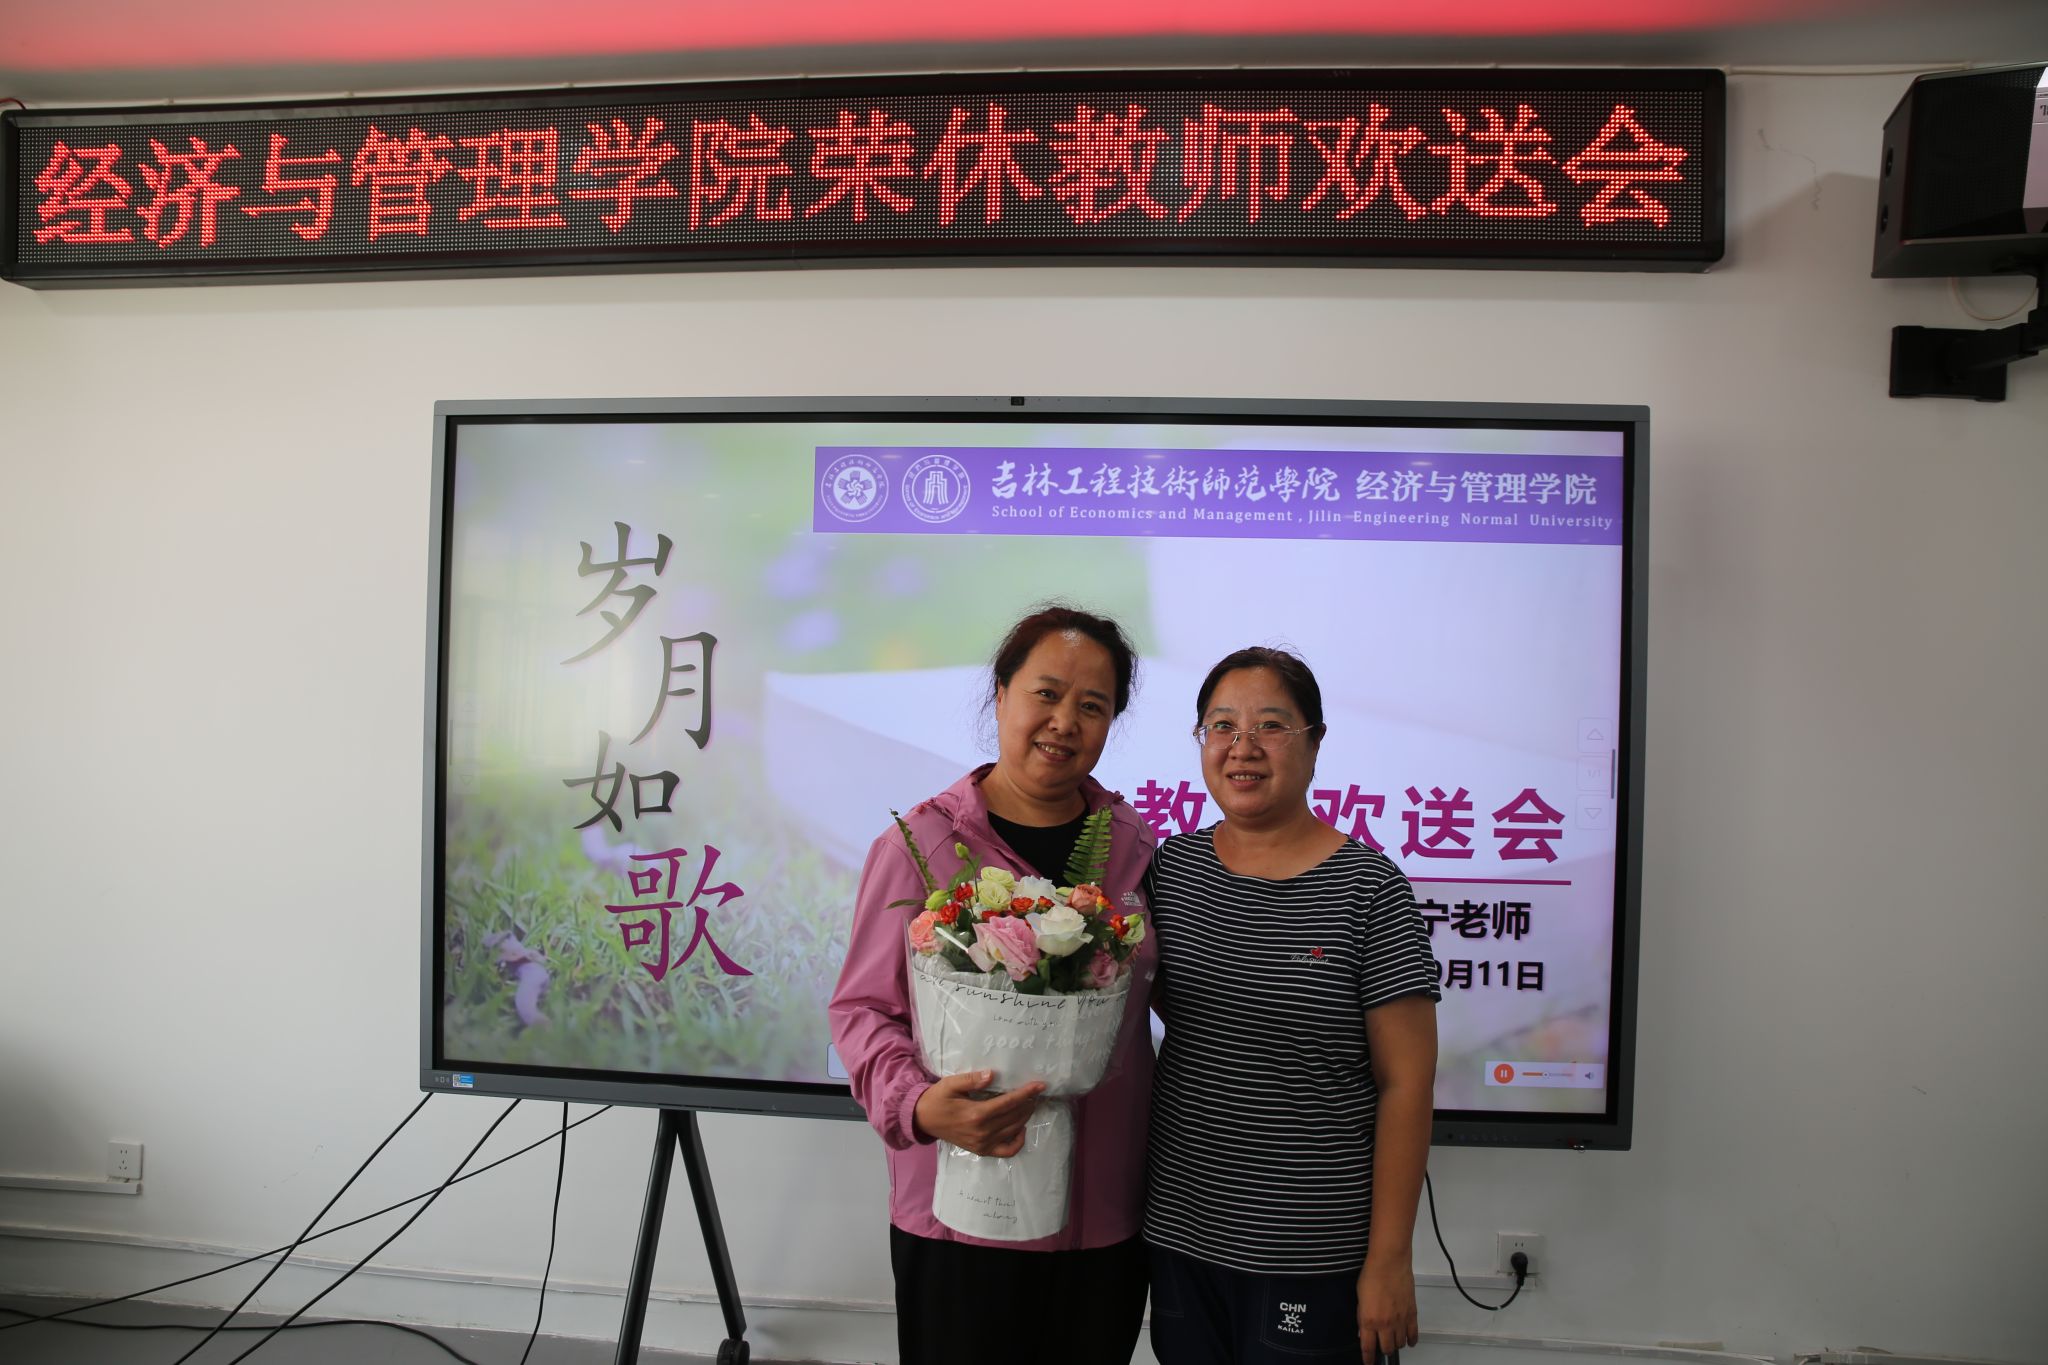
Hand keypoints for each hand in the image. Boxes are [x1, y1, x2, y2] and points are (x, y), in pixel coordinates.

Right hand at [913, 1070, 1045, 1156]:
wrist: (923, 1119)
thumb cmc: (938, 1098)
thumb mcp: (951, 1084)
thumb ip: (971, 1080)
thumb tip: (992, 1075)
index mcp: (976, 1114)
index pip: (1008, 1103)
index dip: (1026, 1094)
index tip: (1040, 1086)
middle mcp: (982, 1132)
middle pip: (1014, 1117)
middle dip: (1028, 1103)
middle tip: (1035, 1092)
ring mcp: (983, 1144)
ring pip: (1014, 1131)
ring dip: (1025, 1117)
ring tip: (1030, 1104)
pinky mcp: (981, 1150)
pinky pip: (1007, 1151)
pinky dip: (1018, 1141)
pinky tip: (1021, 1128)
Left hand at [1357, 1255, 1417, 1357]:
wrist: (1389, 1262)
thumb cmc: (1371, 1276)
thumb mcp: (1359, 1299)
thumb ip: (1362, 1317)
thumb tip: (1363, 1331)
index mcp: (1368, 1321)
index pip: (1368, 1348)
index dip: (1368, 1358)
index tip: (1368, 1363)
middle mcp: (1385, 1325)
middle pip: (1387, 1348)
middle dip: (1384, 1350)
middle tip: (1381, 1347)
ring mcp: (1400, 1320)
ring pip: (1400, 1343)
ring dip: (1396, 1344)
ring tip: (1393, 1341)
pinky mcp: (1412, 1314)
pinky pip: (1413, 1334)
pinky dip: (1411, 1340)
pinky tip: (1409, 1342)